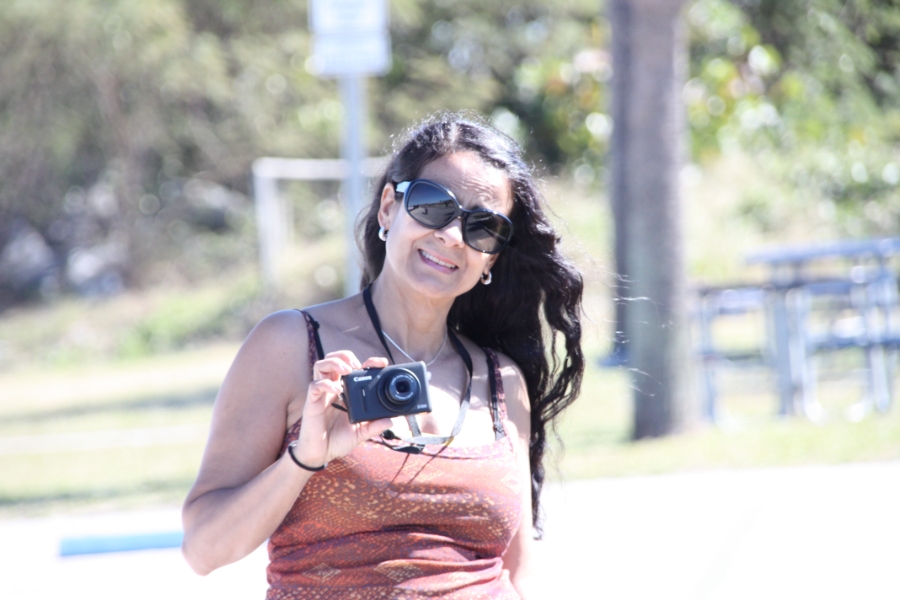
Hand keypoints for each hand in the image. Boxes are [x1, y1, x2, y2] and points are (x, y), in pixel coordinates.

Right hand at [290, 351, 392, 467]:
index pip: (354, 368)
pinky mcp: (311, 403)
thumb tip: (391, 420)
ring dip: (334, 363)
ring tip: (346, 370)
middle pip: (334, 359)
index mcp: (345, 393)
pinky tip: (337, 390)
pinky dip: (326, 384)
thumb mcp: (360, 434)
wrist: (321, 455)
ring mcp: (321, 395)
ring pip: (321, 365)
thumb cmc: (337, 441)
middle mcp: (333, 389)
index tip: (381, 362)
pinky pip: (315, 386)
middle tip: (357, 365)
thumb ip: (374, 427)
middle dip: (346, 356)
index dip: (367, 361)